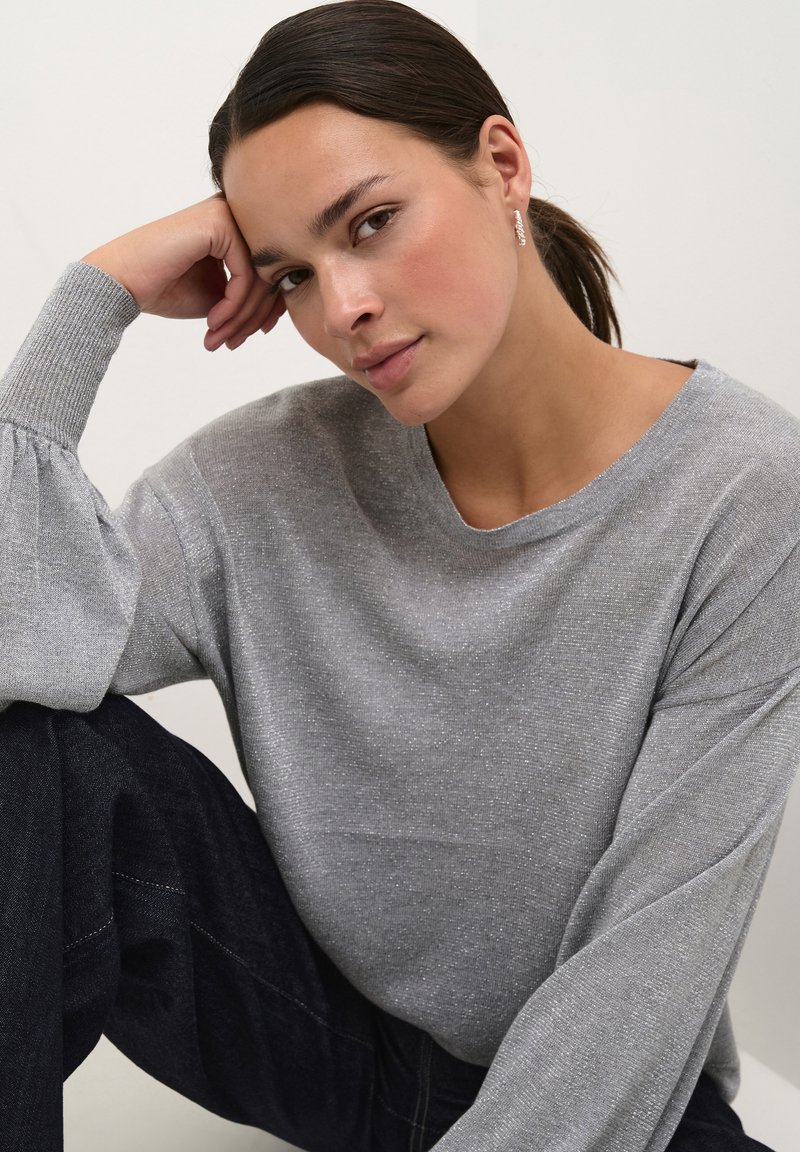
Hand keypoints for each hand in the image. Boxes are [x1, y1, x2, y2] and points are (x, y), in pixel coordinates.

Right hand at [81, 194, 284, 350]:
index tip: (253, 336)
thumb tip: (284, 303)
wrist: (120, 283)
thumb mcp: (219, 296)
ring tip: (220, 339)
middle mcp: (235, 214)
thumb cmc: (164, 289)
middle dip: (253, 317)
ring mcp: (228, 214)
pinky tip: (214, 321)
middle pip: (269, 273)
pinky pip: (247, 274)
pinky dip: (234, 305)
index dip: (266, 309)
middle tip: (232, 344)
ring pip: (261, 277)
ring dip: (242, 317)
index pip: (269, 270)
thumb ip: (249, 294)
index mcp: (235, 228)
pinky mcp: (220, 223)